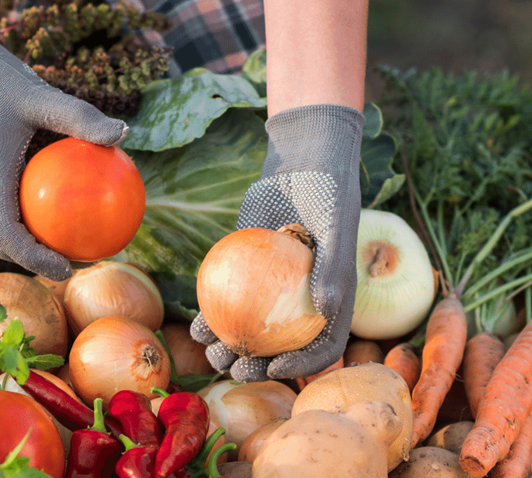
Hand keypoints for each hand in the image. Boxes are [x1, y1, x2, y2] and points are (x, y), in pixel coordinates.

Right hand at [0, 9, 127, 280]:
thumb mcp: (43, 95)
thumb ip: (81, 117)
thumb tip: (124, 133)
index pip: (6, 235)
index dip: (34, 260)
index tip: (67, 268)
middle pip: (3, 242)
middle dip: (38, 261)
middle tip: (80, 263)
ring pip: (1, 227)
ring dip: (31, 244)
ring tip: (75, 244)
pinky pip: (3, 207)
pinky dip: (28, 218)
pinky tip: (63, 205)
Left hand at [190, 104, 363, 381]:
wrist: (300, 161)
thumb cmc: (328, 191)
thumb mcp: (336, 225)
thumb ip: (334, 267)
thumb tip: (327, 310)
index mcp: (331, 299)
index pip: (322, 344)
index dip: (303, 365)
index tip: (277, 367)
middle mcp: (300, 299)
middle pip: (281, 346)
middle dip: (258, 366)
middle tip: (236, 370)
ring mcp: (270, 288)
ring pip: (249, 328)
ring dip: (229, 347)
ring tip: (212, 353)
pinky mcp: (244, 271)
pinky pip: (226, 300)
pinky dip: (211, 316)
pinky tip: (194, 326)